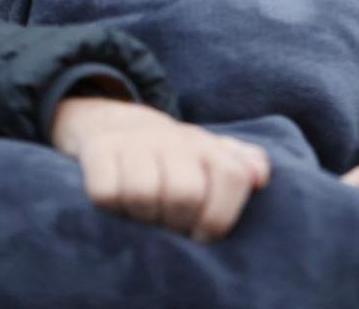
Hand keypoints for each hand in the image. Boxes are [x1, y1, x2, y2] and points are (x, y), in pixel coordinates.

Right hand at [50, 97, 271, 241]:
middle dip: (177, 221)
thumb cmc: (174, 158)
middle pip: (185, 194)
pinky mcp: (99, 150)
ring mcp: (134, 142)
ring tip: (143, 213)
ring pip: (143, 194)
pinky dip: (111, 206)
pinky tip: (117, 202)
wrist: (117, 126)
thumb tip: (259, 176)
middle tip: (168, 223)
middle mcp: (173, 139)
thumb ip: (242, 164)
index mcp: (207, 146)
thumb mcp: (211, 156)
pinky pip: (106, 193)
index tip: (202, 232)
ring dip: (142, 215)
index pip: (232, 177)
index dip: (220, 216)